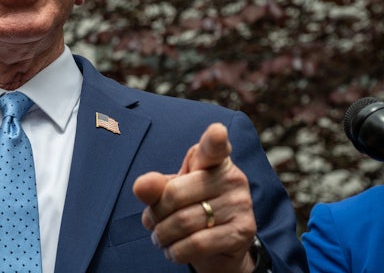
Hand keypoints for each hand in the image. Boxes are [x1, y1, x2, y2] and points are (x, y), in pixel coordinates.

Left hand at [132, 123, 256, 272]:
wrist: (221, 247)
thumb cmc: (192, 208)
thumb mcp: (171, 193)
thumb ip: (155, 187)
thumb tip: (141, 186)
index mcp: (214, 160)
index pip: (213, 147)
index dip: (214, 140)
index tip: (216, 132)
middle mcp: (232, 177)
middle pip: (175, 194)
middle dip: (155, 213)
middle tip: (151, 223)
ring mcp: (241, 204)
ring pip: (184, 222)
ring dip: (162, 235)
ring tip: (160, 238)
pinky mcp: (243, 232)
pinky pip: (197, 243)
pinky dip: (176, 251)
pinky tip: (173, 251)